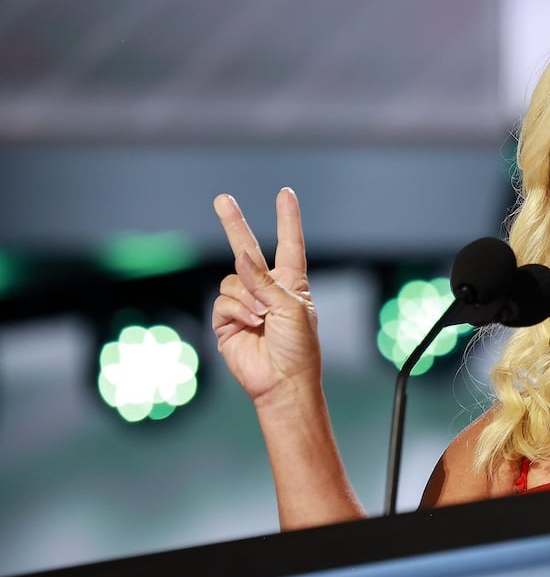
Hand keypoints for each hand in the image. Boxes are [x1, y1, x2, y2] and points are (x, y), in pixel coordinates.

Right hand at [212, 188, 320, 407]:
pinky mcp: (226, 321)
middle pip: (246, 249)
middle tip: (222, 199)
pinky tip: (250, 324)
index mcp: (291, 283)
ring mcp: (245, 304)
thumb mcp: (292, 309)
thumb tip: (241, 257)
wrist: (283, 382)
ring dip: (247, 297)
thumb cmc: (299, 347)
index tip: (285, 194)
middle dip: (234, 224)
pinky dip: (237, 310)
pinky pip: (223, 301)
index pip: (289, 244)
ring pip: (232, 280)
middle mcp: (266, 289)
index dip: (288, 219)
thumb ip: (265, 282)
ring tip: (262, 317)